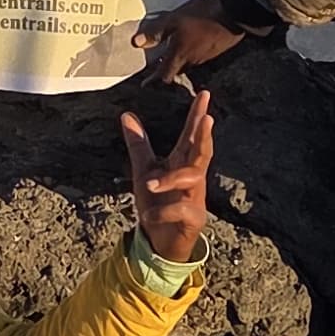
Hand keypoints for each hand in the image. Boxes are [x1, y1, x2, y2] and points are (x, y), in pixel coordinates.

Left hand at [119, 84, 213, 259]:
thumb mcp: (143, 171)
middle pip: (202, 152)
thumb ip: (139, 144)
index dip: (197, 116)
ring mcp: (195, 198)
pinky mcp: (193, 219)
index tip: (204, 94)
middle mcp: (192, 177)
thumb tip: (127, 115)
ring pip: (192, 178)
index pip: (190, 136)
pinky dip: (162, 211)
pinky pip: (181, 211)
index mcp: (180, 163)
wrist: (159, 241)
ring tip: (149, 182)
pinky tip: (149, 214)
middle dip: (204, 136)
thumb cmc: (156, 203)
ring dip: (171, 178)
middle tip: (207, 118)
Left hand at [135, 0, 249, 82]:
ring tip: (172, 52)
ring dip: (179, 59)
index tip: (146, 84)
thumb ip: (156, 32)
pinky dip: (191, 52)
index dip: (153, 80)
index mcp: (180, 55)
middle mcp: (193, 60)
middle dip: (166, 69)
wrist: (236, 12)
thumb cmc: (203, 15)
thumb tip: (136, 43)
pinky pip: (199, 55)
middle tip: (157, 66)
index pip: (164, 75)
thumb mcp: (174, 19)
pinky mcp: (216, 49)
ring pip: (188, 63)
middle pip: (176, 70)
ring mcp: (206, 56)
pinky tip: (190, 42)